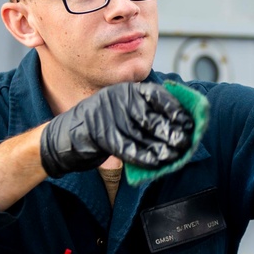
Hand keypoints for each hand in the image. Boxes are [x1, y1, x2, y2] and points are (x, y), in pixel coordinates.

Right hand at [40, 83, 193, 177]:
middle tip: (185, 142)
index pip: (156, 95)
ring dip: (161, 148)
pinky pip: (128, 148)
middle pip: (151, 118)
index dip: (175, 109)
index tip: (189, 122)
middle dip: (171, 132)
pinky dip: (144, 156)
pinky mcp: (101, 136)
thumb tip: (178, 124)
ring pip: (142, 135)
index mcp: (126, 90)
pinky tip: (156, 163)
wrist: (65, 137)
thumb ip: (145, 114)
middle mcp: (118, 100)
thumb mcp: (122, 111)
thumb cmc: (100, 125)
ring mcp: (108, 117)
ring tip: (175, 155)